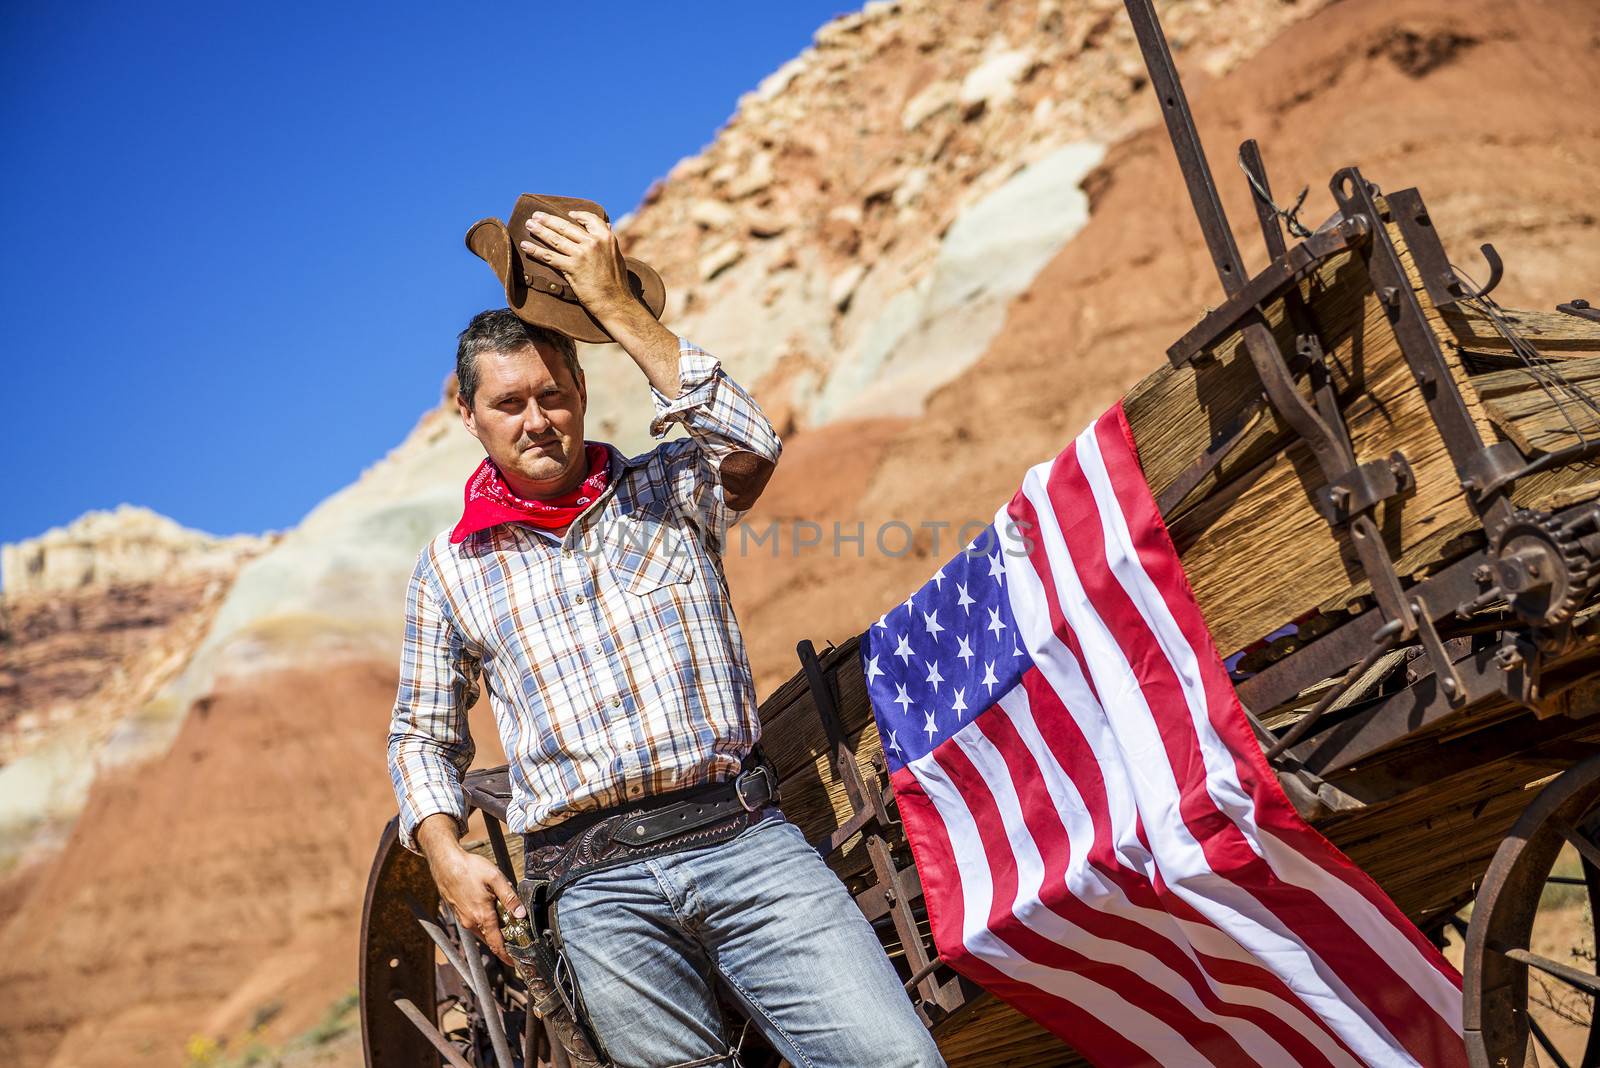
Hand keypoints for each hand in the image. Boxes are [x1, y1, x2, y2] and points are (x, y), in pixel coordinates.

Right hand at [418, 818, 525, 966]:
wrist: (445, 863)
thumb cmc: (469, 868)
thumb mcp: (495, 878)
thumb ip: (509, 897)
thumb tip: (521, 914)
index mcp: (482, 915)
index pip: (496, 943)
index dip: (506, 955)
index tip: (514, 962)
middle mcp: (471, 921)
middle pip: (490, 939)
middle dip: (503, 942)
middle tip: (516, 940)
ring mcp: (463, 918)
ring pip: (482, 931)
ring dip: (494, 931)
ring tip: (506, 924)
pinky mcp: (458, 913)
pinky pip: (474, 924)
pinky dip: (484, 923)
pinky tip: (490, 911)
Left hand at [522, 210, 632, 316]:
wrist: (615, 302)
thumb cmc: (617, 282)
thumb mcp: (617, 255)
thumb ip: (609, 240)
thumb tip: (608, 226)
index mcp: (606, 238)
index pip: (590, 219)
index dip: (578, 214)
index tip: (568, 213)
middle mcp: (593, 243)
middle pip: (566, 227)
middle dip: (549, 220)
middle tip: (536, 215)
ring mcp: (582, 255)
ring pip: (556, 240)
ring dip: (539, 231)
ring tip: (528, 225)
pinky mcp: (572, 268)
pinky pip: (550, 257)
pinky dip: (536, 251)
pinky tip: (526, 246)